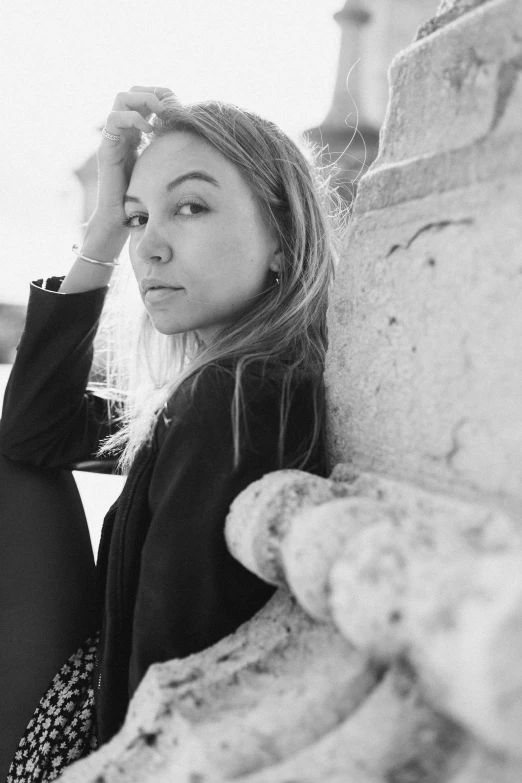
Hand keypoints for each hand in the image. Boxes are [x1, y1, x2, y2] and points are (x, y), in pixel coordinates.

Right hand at [93, 85, 173, 228]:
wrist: (122, 215)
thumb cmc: (144, 194)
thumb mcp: (163, 164)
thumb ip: (171, 148)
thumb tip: (195, 137)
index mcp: (136, 131)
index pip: (144, 97)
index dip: (160, 94)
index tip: (178, 104)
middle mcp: (123, 130)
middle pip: (132, 91)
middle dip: (152, 92)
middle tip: (168, 105)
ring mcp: (113, 137)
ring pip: (121, 98)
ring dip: (143, 99)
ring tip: (159, 112)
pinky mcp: (106, 148)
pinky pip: (113, 120)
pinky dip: (132, 118)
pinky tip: (148, 129)